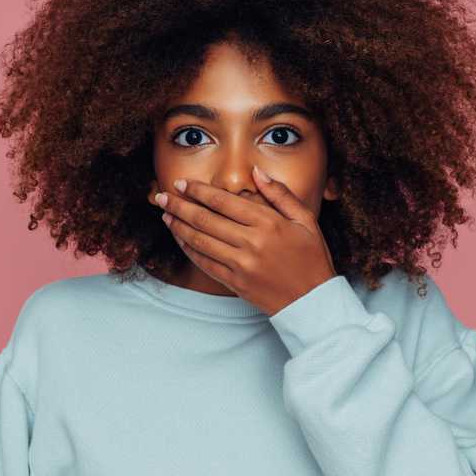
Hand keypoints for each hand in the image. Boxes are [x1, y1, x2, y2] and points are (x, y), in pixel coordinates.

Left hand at [153, 165, 337, 315]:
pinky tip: (180, 238)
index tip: (183, 183)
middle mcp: (252, 243)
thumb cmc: (312, 258)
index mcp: (269, 223)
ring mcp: (241, 264)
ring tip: (166, 214)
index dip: (198, 191)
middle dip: (180, 205)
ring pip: (200, 241)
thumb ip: (280, 194)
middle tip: (163, 196)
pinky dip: (188, 249)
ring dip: (178, 226)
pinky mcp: (235, 282)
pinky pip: (204, 263)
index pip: (223, 201)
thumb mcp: (306, 220)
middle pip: (205, 219)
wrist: (313, 302)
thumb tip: (257, 173)